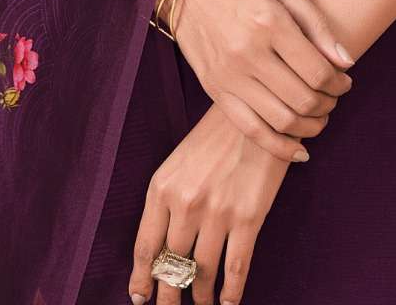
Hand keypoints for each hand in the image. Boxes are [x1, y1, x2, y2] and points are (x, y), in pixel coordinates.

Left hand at [127, 101, 292, 304]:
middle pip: (172, 266)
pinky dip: (231, 292)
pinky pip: (235, 268)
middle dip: (170, 295)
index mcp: (162, 187)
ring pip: (202, 273)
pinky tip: (228, 302)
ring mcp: (217, 213)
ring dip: (201, 297)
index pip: (145, 247)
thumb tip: (162, 248)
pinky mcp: (248, 218)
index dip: (142, 279)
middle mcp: (185, 203)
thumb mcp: (180, 162)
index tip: (140, 298)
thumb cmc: (215, 136)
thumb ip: (168, 200)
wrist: (256, 110)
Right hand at [158, 0, 353, 162]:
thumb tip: (346, 62)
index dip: (339, 83)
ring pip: (281, 120)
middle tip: (333, 98)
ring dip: (310, 127)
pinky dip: (279, 147)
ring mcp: (229, 75)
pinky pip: (250, 130)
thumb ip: (317, 24)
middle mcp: (248, 52)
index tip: (345, 81)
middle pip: (302, 99)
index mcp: (270, 22)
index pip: (317, 71)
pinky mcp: (215, 90)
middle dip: (328, 105)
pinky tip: (299, 150)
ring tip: (318, 118)